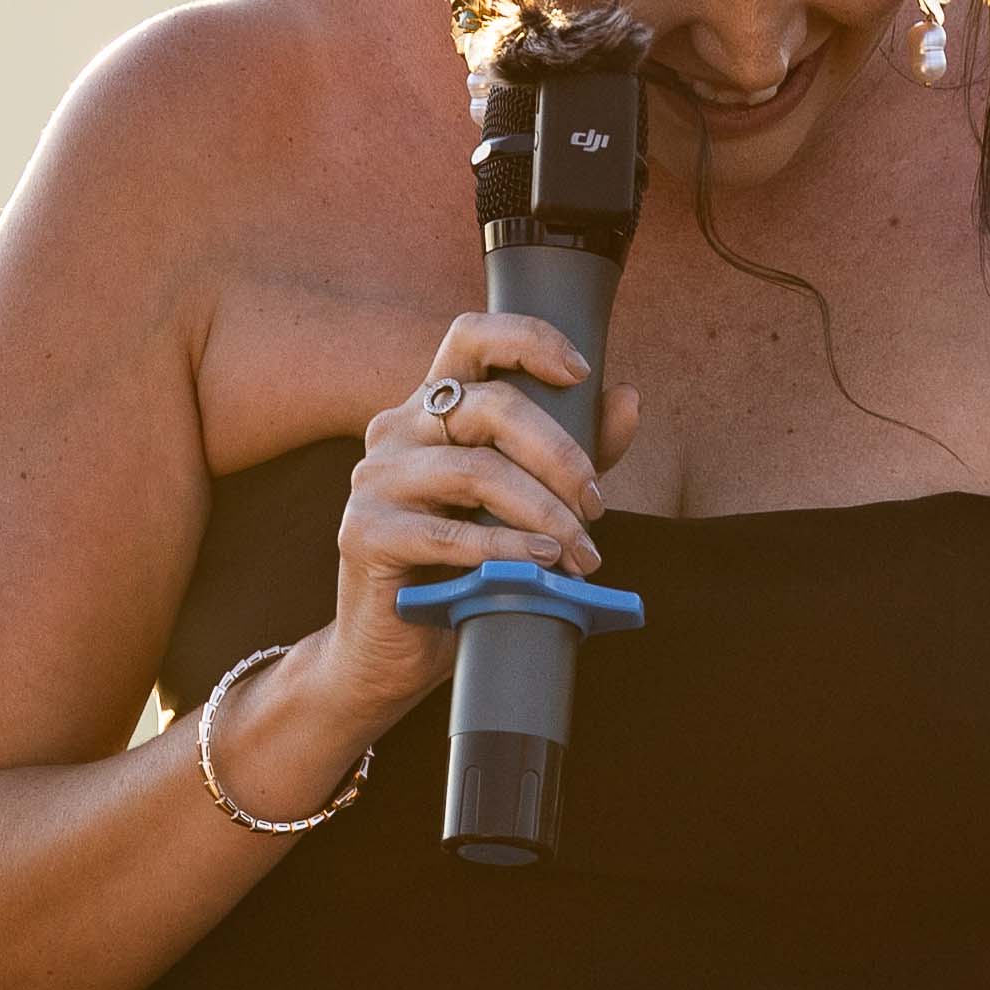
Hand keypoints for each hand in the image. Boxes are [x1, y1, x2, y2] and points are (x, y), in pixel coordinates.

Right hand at [312, 313, 640, 737]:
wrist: (394, 652)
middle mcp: (396, 430)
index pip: (470, 337)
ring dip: (544, 513)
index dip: (527, 340)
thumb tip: (626, 398)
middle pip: (491, 405)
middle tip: (596, 505)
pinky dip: (505, 549)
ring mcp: (373, 479)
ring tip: (579, 554)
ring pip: (476, 470)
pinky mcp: (362, 532)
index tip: (579, 372)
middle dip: (560, 454)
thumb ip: (569, 454)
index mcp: (430, 409)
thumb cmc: (463, 572)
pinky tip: (540, 566)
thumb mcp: (523, 507)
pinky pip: (448, 533)